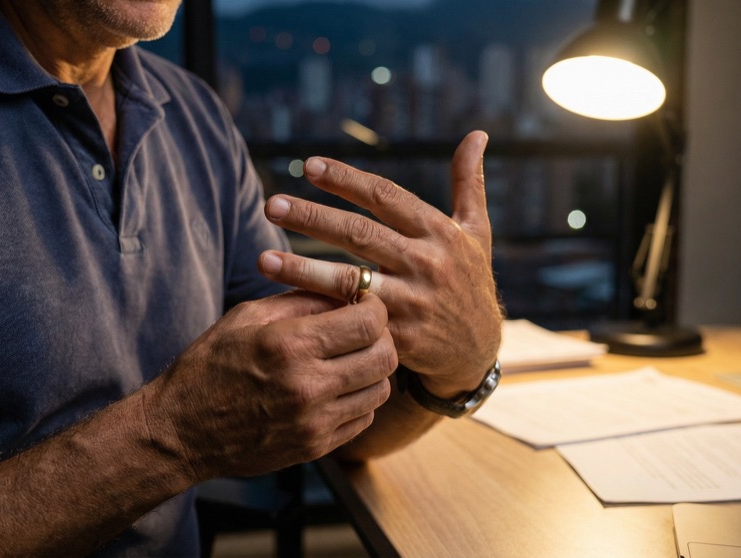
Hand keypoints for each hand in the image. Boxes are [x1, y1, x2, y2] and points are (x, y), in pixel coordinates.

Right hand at [143, 290, 395, 481]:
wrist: (181, 431)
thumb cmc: (209, 367)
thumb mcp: (246, 317)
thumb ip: (300, 300)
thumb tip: (345, 290)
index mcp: (290, 345)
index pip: (369, 322)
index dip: (374, 307)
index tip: (363, 304)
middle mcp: (308, 385)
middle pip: (384, 356)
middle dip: (381, 337)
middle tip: (362, 331)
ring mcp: (314, 421)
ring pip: (380, 389)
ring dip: (372, 370)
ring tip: (348, 360)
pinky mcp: (315, 446)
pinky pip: (364, 418)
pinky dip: (360, 399)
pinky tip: (337, 388)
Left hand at [257, 131, 501, 397]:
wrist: (478, 351)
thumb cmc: (470, 281)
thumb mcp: (477, 233)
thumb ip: (469, 183)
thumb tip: (477, 133)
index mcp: (440, 232)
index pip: (386, 197)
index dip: (347, 180)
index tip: (310, 165)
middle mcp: (425, 263)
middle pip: (359, 234)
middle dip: (312, 218)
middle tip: (271, 205)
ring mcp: (410, 301)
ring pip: (349, 281)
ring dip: (302, 271)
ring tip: (262, 260)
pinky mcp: (398, 337)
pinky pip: (350, 321)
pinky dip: (319, 312)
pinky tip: (285, 307)